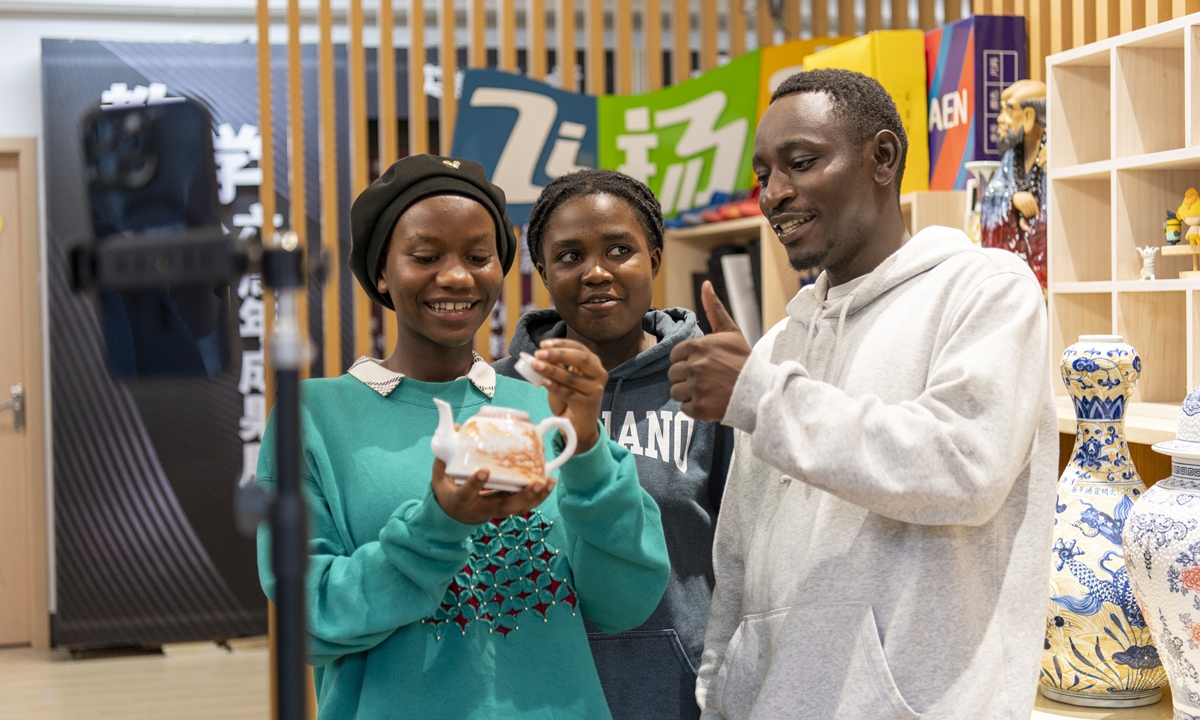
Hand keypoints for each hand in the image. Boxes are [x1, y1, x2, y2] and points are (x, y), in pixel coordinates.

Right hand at [430, 458, 556, 524]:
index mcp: (461, 500)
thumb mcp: (440, 475)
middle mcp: (481, 508)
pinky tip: (549, 482)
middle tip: (535, 483)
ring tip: (548, 481)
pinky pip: (524, 505)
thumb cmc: (449, 489)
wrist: (455, 513)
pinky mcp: (506, 506)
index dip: (476, 484)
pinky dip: (539, 496)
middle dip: (522, 496)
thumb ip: (445, 454)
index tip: (484, 470)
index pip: (467, 493)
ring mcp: (496, 509)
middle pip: (505, 507)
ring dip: (536, 496)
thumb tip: (456, 427)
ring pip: (519, 508)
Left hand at [531, 338, 605, 452]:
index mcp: (593, 364)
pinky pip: (568, 392)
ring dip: (551, 370)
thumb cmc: (571, 398)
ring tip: (535, 365)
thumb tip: (540, 354)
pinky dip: (554, 386)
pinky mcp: (587, 403)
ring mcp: (594, 390)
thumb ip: (557, 366)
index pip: (579, 348)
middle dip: (559, 354)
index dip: (561, 344)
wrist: (579, 425)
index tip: (543, 344)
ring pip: (572, 377)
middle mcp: (598, 374)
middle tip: (539, 353)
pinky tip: (544, 381)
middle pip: (581, 359)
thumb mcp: (563, 378)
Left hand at [668, 281, 751, 421]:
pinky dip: (695, 408)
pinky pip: (685, 409)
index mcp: (698, 346)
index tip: (703, 364)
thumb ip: (714, 308)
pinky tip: (711, 402)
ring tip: (709, 391)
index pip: (675, 355)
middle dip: (687, 377)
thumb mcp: (730, 331)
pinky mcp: (699, 407)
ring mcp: (696, 388)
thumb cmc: (744, 360)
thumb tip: (705, 283)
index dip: (687, 360)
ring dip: (689, 393)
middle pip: (674, 374)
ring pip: (676, 392)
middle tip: (708, 379)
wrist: (761, 390)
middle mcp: (694, 366)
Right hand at [1012, 191, 1039, 219]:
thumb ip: (1033, 200)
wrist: (1015, 195)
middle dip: (1033, 213)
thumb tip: (1037, 207)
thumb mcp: (1029, 196)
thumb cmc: (1023, 197)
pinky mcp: (1019, 205)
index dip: (1036, 210)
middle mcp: (1027, 200)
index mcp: (1030, 197)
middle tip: (1033, 216)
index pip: (1035, 205)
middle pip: (1032, 208)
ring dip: (1030, 215)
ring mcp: (1023, 202)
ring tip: (1030, 217)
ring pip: (1028, 210)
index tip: (1037, 214)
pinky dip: (1026, 214)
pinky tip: (1026, 216)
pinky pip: (1024, 211)